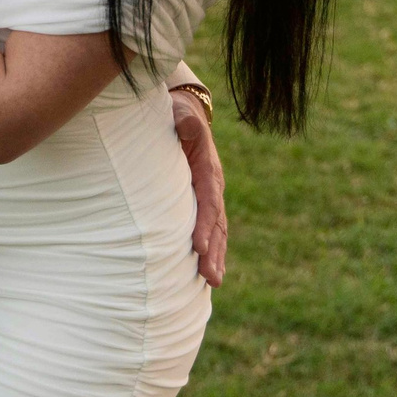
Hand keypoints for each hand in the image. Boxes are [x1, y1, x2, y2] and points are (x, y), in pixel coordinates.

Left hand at [173, 90, 226, 287]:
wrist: (186, 116)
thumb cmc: (178, 117)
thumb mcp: (181, 113)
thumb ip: (184, 120)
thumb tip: (186, 125)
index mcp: (208, 168)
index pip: (208, 200)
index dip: (205, 224)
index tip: (199, 246)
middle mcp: (213, 186)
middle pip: (217, 223)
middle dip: (215, 251)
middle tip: (210, 278)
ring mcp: (210, 196)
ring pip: (217, 231)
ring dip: (216, 257)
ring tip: (213, 282)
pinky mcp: (203, 203)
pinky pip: (211, 230)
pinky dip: (212, 252)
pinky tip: (207, 275)